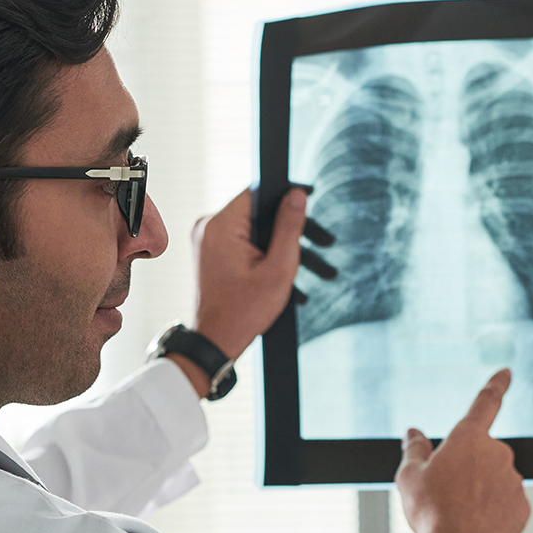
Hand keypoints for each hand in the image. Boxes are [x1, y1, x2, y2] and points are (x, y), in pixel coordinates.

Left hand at [179, 188, 308, 395]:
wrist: (215, 340)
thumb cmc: (244, 311)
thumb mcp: (278, 268)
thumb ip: (289, 228)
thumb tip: (297, 194)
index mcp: (222, 225)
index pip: (258, 192)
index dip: (286, 194)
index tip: (310, 197)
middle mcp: (208, 226)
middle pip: (258, 211)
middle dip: (289, 227)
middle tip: (324, 243)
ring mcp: (207, 239)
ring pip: (254, 228)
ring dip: (281, 244)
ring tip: (314, 267)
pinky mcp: (211, 251)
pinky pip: (243, 241)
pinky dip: (264, 252)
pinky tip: (285, 272)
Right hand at [395, 369, 530, 532]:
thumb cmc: (432, 512)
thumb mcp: (410, 478)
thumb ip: (414, 450)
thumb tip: (413, 433)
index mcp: (469, 438)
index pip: (486, 402)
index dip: (496, 384)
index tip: (507, 372)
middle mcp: (498, 453)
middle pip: (482, 455)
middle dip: (468, 469)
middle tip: (447, 495)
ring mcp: (514, 480)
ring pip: (494, 481)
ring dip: (480, 492)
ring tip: (459, 515)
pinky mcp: (523, 507)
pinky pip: (506, 504)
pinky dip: (493, 513)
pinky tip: (476, 527)